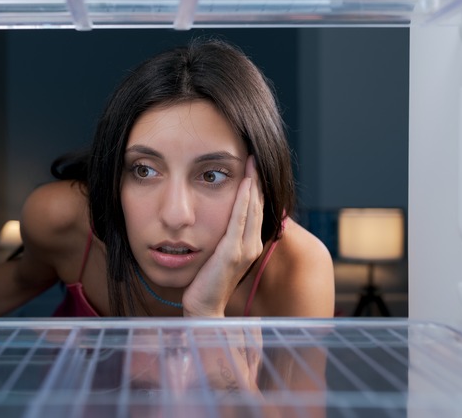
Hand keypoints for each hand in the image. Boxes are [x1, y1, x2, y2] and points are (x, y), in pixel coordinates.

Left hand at [182, 155, 264, 316]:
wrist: (204, 308)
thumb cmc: (206, 282)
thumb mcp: (217, 254)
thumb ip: (223, 236)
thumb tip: (217, 217)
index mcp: (250, 244)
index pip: (255, 208)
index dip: (256, 186)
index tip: (252, 163)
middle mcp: (253, 245)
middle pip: (258, 204)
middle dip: (257, 177)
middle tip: (254, 153)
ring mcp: (245, 249)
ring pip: (252, 208)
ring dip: (253, 182)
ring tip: (252, 160)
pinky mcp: (233, 252)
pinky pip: (240, 219)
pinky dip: (244, 199)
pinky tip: (245, 183)